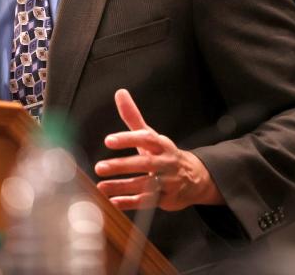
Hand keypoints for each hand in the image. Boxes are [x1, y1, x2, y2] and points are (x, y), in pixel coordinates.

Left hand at [95, 89, 223, 210]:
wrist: (194, 178)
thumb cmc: (165, 154)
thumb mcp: (151, 136)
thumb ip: (133, 117)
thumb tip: (120, 93)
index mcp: (162, 145)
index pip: (146, 139)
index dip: (128, 139)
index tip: (108, 140)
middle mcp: (166, 162)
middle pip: (145, 163)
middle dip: (122, 166)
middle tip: (100, 167)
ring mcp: (167, 182)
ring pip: (144, 185)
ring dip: (121, 186)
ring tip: (101, 187)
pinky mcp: (166, 199)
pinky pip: (147, 202)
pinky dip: (130, 203)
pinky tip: (113, 202)